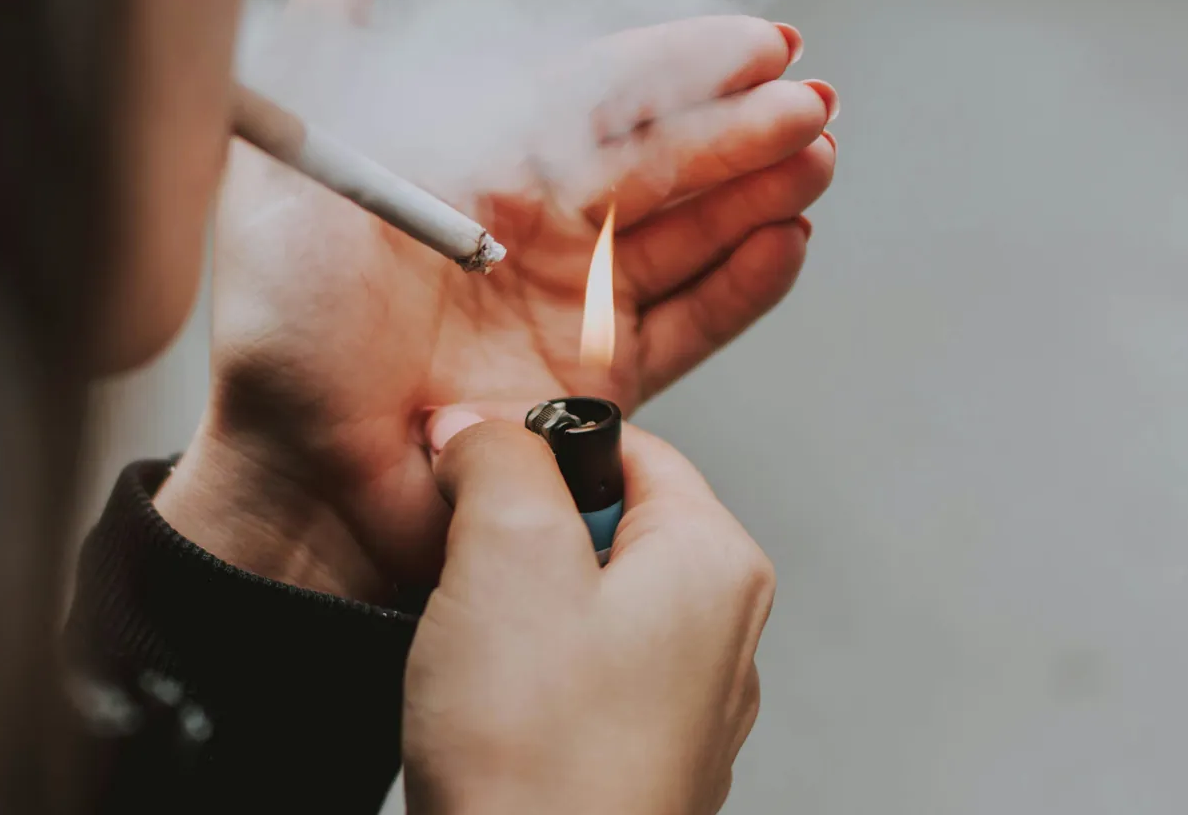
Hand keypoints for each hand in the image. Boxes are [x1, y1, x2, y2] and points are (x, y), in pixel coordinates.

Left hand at [156, 0, 834, 594]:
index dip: (675, 65)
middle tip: (810, 101)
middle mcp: (528, 229)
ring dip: (755, 194)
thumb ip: (334, 44)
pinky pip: (687, 325)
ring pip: (684, 235)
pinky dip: (742, 287)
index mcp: (471, 164)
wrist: (299, 477)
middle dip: (737, 126)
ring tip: (817, 158)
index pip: (593, 95)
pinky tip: (788, 241)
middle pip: (655, 162)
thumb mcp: (297, 167)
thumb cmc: (282, 327)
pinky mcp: (596, 384)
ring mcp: (566, 305)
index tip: (754, 41)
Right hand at [404, 409, 771, 814]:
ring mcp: (682, 708)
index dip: (534, 446)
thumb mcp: (505, 552)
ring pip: (578, 605)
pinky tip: (483, 711)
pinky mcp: (635, 763)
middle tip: (467, 574)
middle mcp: (720, 634)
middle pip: (601, 524)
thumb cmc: (539, 758)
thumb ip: (498, 456)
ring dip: (509, 612)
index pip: (627, 446)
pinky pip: (569, 682)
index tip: (472, 473)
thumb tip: (479, 424)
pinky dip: (517, 681)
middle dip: (516, 536)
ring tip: (473, 654)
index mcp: (715, 564)